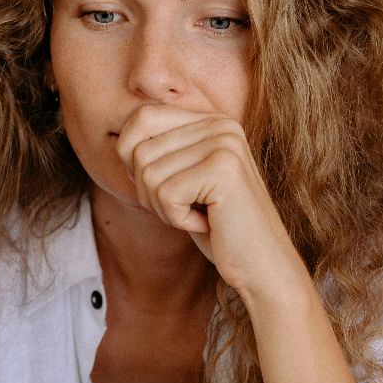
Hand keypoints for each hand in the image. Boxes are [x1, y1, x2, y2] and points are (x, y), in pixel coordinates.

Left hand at [114, 104, 310, 303]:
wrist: (262, 265)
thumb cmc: (220, 227)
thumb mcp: (186, 181)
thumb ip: (161, 153)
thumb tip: (119, 141)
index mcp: (212, 120)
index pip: (142, 116)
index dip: (132, 157)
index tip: (161, 187)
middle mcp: (220, 124)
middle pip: (139, 149)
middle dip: (149, 191)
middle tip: (184, 209)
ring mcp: (223, 144)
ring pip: (148, 174)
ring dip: (163, 208)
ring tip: (198, 216)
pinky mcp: (222, 170)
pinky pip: (165, 194)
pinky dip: (177, 219)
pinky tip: (206, 224)